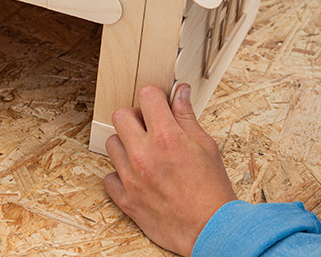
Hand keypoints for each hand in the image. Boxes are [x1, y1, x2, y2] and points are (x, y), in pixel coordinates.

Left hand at [103, 84, 236, 255]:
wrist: (210, 228)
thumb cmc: (211, 188)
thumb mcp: (205, 145)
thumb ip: (187, 116)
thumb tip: (181, 93)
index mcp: (166, 136)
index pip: (147, 95)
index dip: (155, 96)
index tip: (159, 102)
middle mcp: (144, 154)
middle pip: (121, 115)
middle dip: (136, 115)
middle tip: (149, 125)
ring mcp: (132, 177)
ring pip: (111, 143)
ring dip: (126, 142)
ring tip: (143, 150)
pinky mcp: (126, 199)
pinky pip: (109, 177)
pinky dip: (120, 174)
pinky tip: (137, 174)